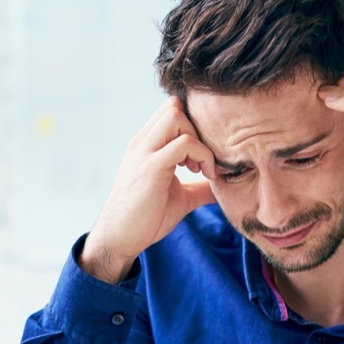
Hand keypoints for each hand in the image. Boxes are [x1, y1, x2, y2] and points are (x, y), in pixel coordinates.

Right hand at [81, 97, 216, 282]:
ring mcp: (145, 152)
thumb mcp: (180, 197)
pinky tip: (205, 176)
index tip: (203, 155)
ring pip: (177, 115)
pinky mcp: (151, 168)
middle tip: (203, 159)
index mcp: (147, 144)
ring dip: (199, 139)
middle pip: (174, 105)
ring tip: (202, 168)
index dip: (194, 125)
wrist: (119, 239)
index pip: (172, 109)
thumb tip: (224, 187)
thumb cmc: (145, 218)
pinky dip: (203, 155)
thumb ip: (200, 187)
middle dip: (197, 127)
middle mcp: (143, 142)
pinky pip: (184, 143)